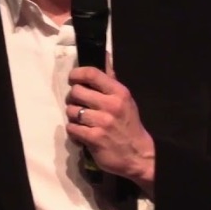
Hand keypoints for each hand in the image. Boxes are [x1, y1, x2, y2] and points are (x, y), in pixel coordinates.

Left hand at [66, 55, 155, 192]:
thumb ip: (111, 79)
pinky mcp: (94, 138)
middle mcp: (110, 105)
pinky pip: (72, 128)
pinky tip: (82, 134)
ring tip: (82, 121)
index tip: (73, 79)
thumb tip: (104, 54)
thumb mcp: (125, 99)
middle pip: (76, 92)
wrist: (139, 155)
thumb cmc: (129, 125)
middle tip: (79, 104)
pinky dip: (74, 131)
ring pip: (71, 111)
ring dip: (73, 116)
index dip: (77, 73)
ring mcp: (102, 122)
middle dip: (74, 98)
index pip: (92, 73)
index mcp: (119, 92)